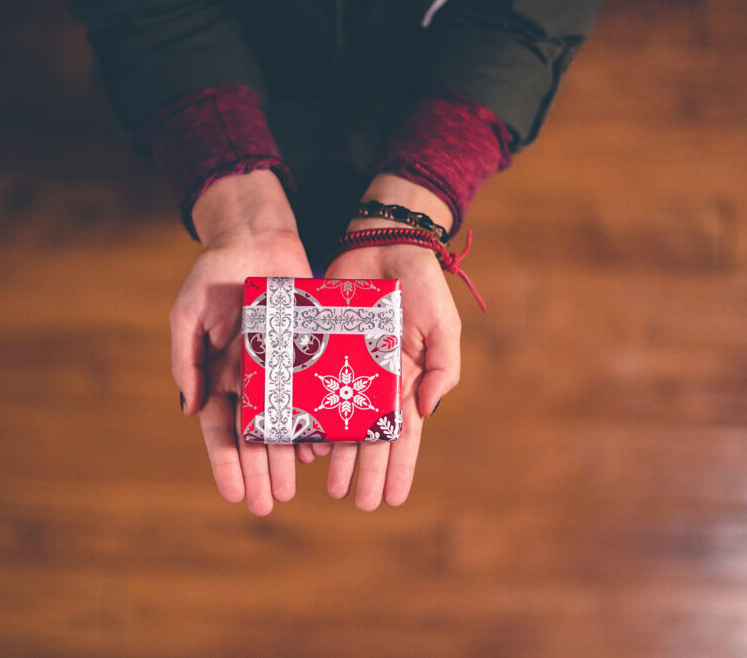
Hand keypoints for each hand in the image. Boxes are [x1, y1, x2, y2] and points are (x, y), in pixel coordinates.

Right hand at [170, 170, 311, 515]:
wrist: (257, 239)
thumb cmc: (216, 274)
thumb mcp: (190, 313)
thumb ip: (186, 359)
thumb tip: (190, 409)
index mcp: (219, 376)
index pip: (221, 430)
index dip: (227, 463)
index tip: (235, 495)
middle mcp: (251, 381)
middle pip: (254, 437)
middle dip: (259, 472)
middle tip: (268, 504)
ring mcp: (282, 371)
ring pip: (285, 424)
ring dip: (286, 458)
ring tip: (292, 488)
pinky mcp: (309, 355)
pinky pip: (314, 396)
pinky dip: (316, 423)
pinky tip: (321, 449)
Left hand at [317, 174, 462, 509]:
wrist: (382, 243)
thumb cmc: (420, 285)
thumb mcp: (442, 325)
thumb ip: (442, 367)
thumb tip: (426, 411)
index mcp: (406, 381)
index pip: (404, 435)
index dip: (400, 467)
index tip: (394, 499)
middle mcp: (375, 382)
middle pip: (370, 437)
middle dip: (366, 472)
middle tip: (358, 503)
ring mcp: (346, 368)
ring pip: (339, 421)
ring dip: (336, 455)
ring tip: (329, 486)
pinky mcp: (319, 350)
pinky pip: (311, 390)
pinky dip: (308, 417)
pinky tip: (304, 443)